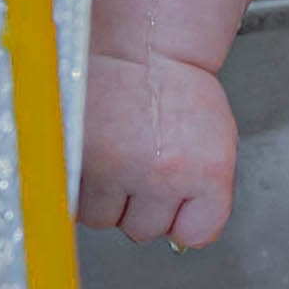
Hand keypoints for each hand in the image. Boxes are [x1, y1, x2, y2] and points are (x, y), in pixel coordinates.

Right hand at [77, 53, 237, 247]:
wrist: (142, 49)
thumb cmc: (178, 94)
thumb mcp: (213, 143)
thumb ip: (202, 193)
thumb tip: (180, 238)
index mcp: (208, 170)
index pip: (197, 233)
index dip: (185, 216)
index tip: (180, 194)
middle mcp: (162, 175)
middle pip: (145, 229)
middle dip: (143, 203)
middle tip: (144, 161)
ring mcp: (115, 170)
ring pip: (106, 220)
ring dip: (108, 197)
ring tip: (118, 155)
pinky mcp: (77, 162)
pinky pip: (76, 203)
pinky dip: (82, 187)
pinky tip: (97, 157)